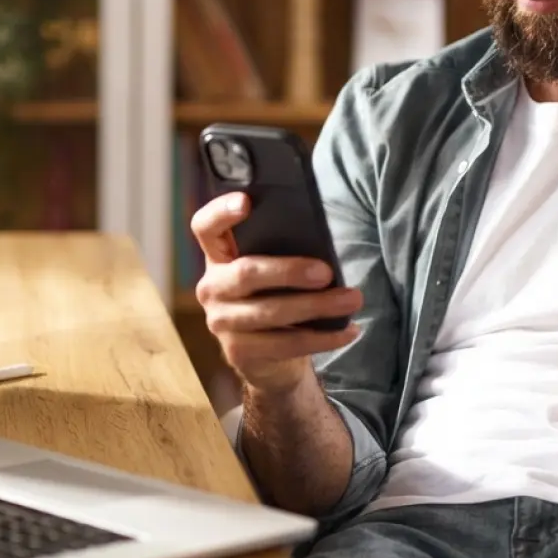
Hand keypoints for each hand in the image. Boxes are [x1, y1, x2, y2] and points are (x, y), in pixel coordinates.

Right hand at [191, 192, 362, 394]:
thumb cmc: (276, 295)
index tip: (247, 201)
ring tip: (352, 299)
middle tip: (327, 271)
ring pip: (271, 312)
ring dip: (317, 306)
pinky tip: (349, 330)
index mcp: (218, 256)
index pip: (205, 227)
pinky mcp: (239, 352)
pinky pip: (286, 343)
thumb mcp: (273, 268)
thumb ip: (281, 249)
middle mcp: (212, 287)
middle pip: (246, 272)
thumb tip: (321, 238)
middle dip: (290, 271)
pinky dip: (323, 337)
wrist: (267, 357)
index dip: (220, 212)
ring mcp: (221, 322)